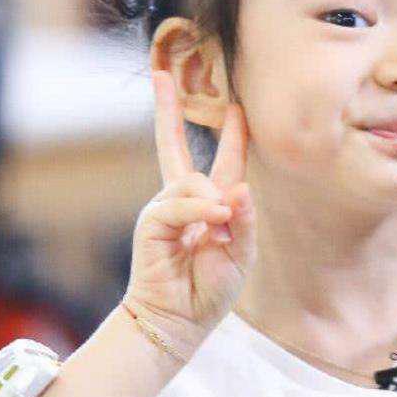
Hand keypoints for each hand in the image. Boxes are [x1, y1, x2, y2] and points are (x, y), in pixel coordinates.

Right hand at [123, 70, 255, 333]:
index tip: (236, 107)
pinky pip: (181, 202)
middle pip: (173, 145)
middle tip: (161, 76)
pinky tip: (214, 223)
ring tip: (220, 232)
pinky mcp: (152, 220)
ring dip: (214, 203)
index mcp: (212, 204)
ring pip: (194, 179)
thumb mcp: (241, 254)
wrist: (178, 320)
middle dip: (168, 110)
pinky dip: (200, 210)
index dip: (232, 134)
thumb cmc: (210, 290)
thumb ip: (244, 220)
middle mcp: (185, 199)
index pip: (225, 161)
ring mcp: (165, 206)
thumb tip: (239, 187)